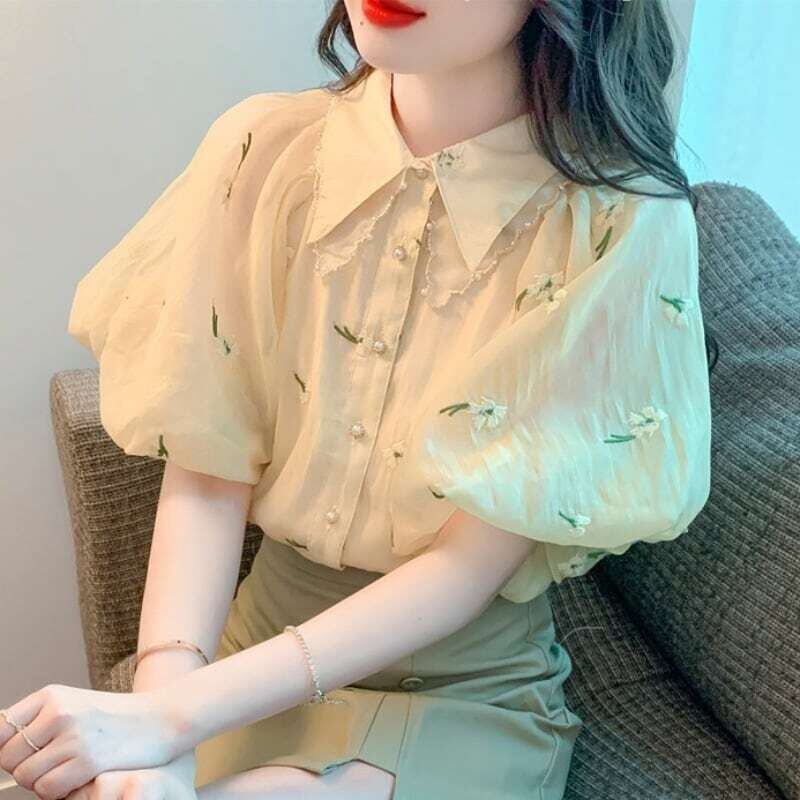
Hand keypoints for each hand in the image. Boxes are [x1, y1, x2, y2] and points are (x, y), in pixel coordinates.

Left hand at [0, 683, 180, 799]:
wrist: (161, 718)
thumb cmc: (118, 717)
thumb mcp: (76, 706)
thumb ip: (40, 721)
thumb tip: (2, 747)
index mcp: (52, 695)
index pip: (0, 727)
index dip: (2, 747)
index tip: (15, 754)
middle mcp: (59, 712)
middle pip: (8, 757)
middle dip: (24, 767)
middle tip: (49, 763)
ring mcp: (73, 736)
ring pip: (26, 777)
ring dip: (42, 781)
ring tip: (67, 769)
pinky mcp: (87, 761)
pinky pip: (48, 789)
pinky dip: (58, 791)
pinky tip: (77, 777)